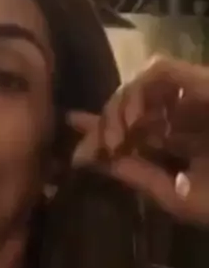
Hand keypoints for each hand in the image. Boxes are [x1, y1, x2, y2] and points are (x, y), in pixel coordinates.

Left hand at [68, 56, 208, 224]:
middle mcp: (184, 114)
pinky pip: (160, 70)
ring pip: (139, 82)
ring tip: (118, 136)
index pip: (131, 128)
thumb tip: (100, 162)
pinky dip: (139, 89)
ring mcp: (194, 96)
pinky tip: (135, 119)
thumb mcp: (178, 197)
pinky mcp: (203, 81)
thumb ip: (139, 177)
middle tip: (95, 146)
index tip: (72, 124)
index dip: (99, 125)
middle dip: (104, 121)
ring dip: (120, 105)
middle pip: (129, 102)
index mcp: (180, 141)